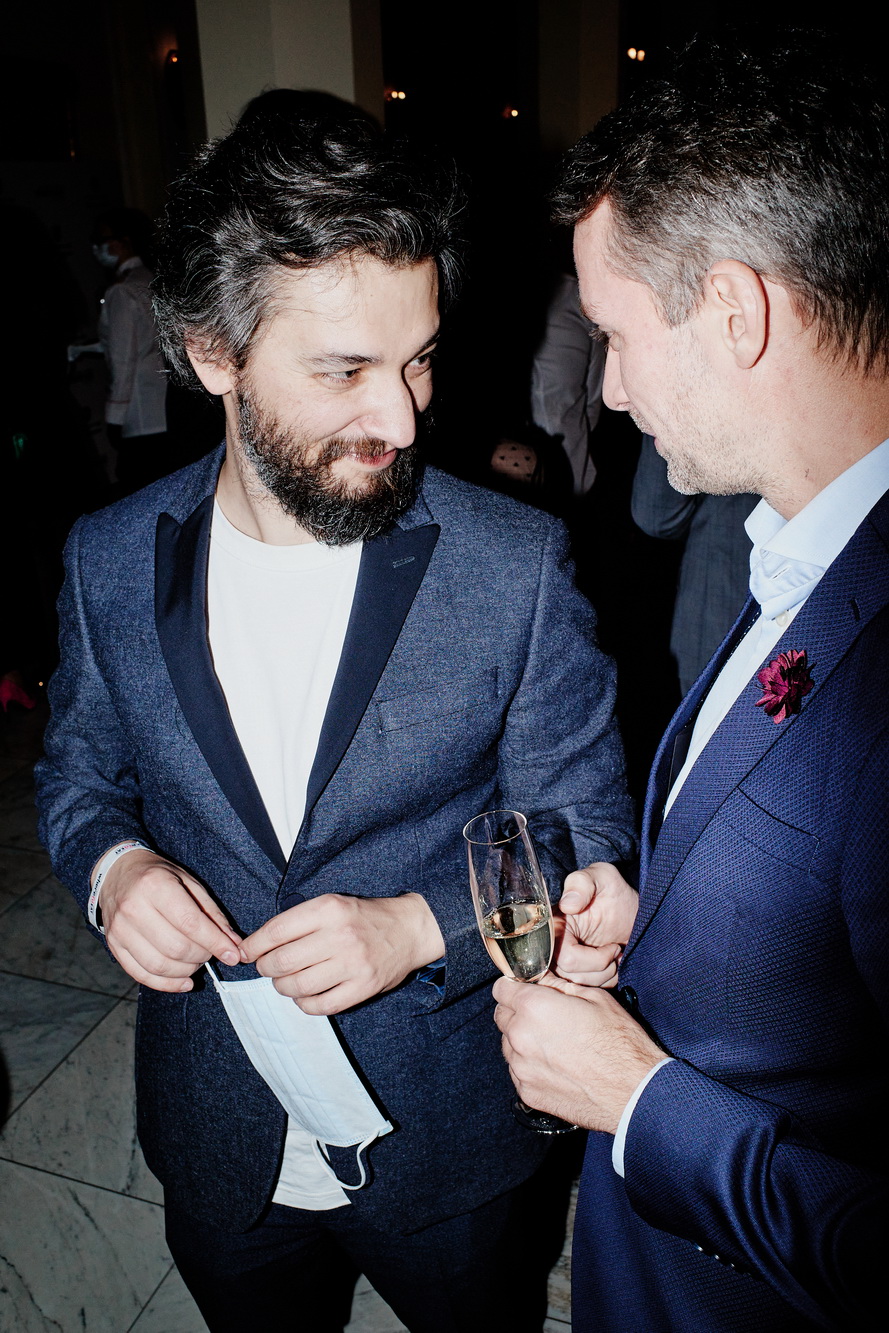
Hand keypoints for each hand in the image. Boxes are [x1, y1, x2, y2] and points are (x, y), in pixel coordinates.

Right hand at [99, 848, 241, 991]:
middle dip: (201, 956)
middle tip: (210, 953)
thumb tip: (233, 944)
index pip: (190, 922)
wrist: (117, 873)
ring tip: (197, 963)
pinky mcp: (113, 946)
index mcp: (155, 886)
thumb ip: (211, 913)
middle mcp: (133, 908)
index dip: (214, 943)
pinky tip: (184, 982)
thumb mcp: (189, 882)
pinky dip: (166, 984)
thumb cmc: (158, 876)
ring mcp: (120, 929)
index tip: (233, 955)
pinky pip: (141, 974)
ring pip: (158, 965)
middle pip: (175, 947)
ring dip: (186, 971)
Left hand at [239, 893, 445, 1015]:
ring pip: (297, 986)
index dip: (254, 945)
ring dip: (282, 987)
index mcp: (329, 909)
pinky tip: (305, 995)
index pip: (276, 931)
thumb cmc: (363, 917)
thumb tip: (256, 946)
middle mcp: (340, 935)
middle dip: (265, 967)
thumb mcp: (332, 904)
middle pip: (282, 961)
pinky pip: (320, 1005)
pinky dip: (304, 1004)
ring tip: (285, 981)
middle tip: (268, 967)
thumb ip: (299, 921)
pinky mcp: (363, 987)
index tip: (246, 952)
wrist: (409, 929)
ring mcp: (353, 964)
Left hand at [493, 975, 662, 1132]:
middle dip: (518, 1012)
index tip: (526, 990)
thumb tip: (542, 979)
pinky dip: (530, 1065)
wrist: (634, 1093)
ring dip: (523, 1039)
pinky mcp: (527, 1092)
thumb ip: (559, 986)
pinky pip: (518, 1070)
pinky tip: (557, 1065)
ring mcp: (521, 1068)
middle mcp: (520, 1037)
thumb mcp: (595, 998)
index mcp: (534, 1007)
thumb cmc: (620, 1045)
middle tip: (545, 1016)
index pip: (501, 988)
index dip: (515, 986)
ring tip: (555, 1043)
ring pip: (508, 1043)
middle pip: (502, 1015)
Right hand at [552, 861, 638, 986]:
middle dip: (601, 968)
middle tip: (617, 951)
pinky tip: (614, 966)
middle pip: (571, 975)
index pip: (564, 958)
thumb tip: (567, 905)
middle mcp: (552, 945)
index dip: (591, 959)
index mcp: (553, 925)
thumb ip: (582, 883)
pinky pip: (586, 990)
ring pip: (579, 985)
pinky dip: (605, 982)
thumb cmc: (614, 891)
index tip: (612, 948)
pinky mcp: (574, 972)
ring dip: (605, 976)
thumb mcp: (602, 877)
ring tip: (617, 957)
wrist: (632, 910)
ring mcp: (562, 961)